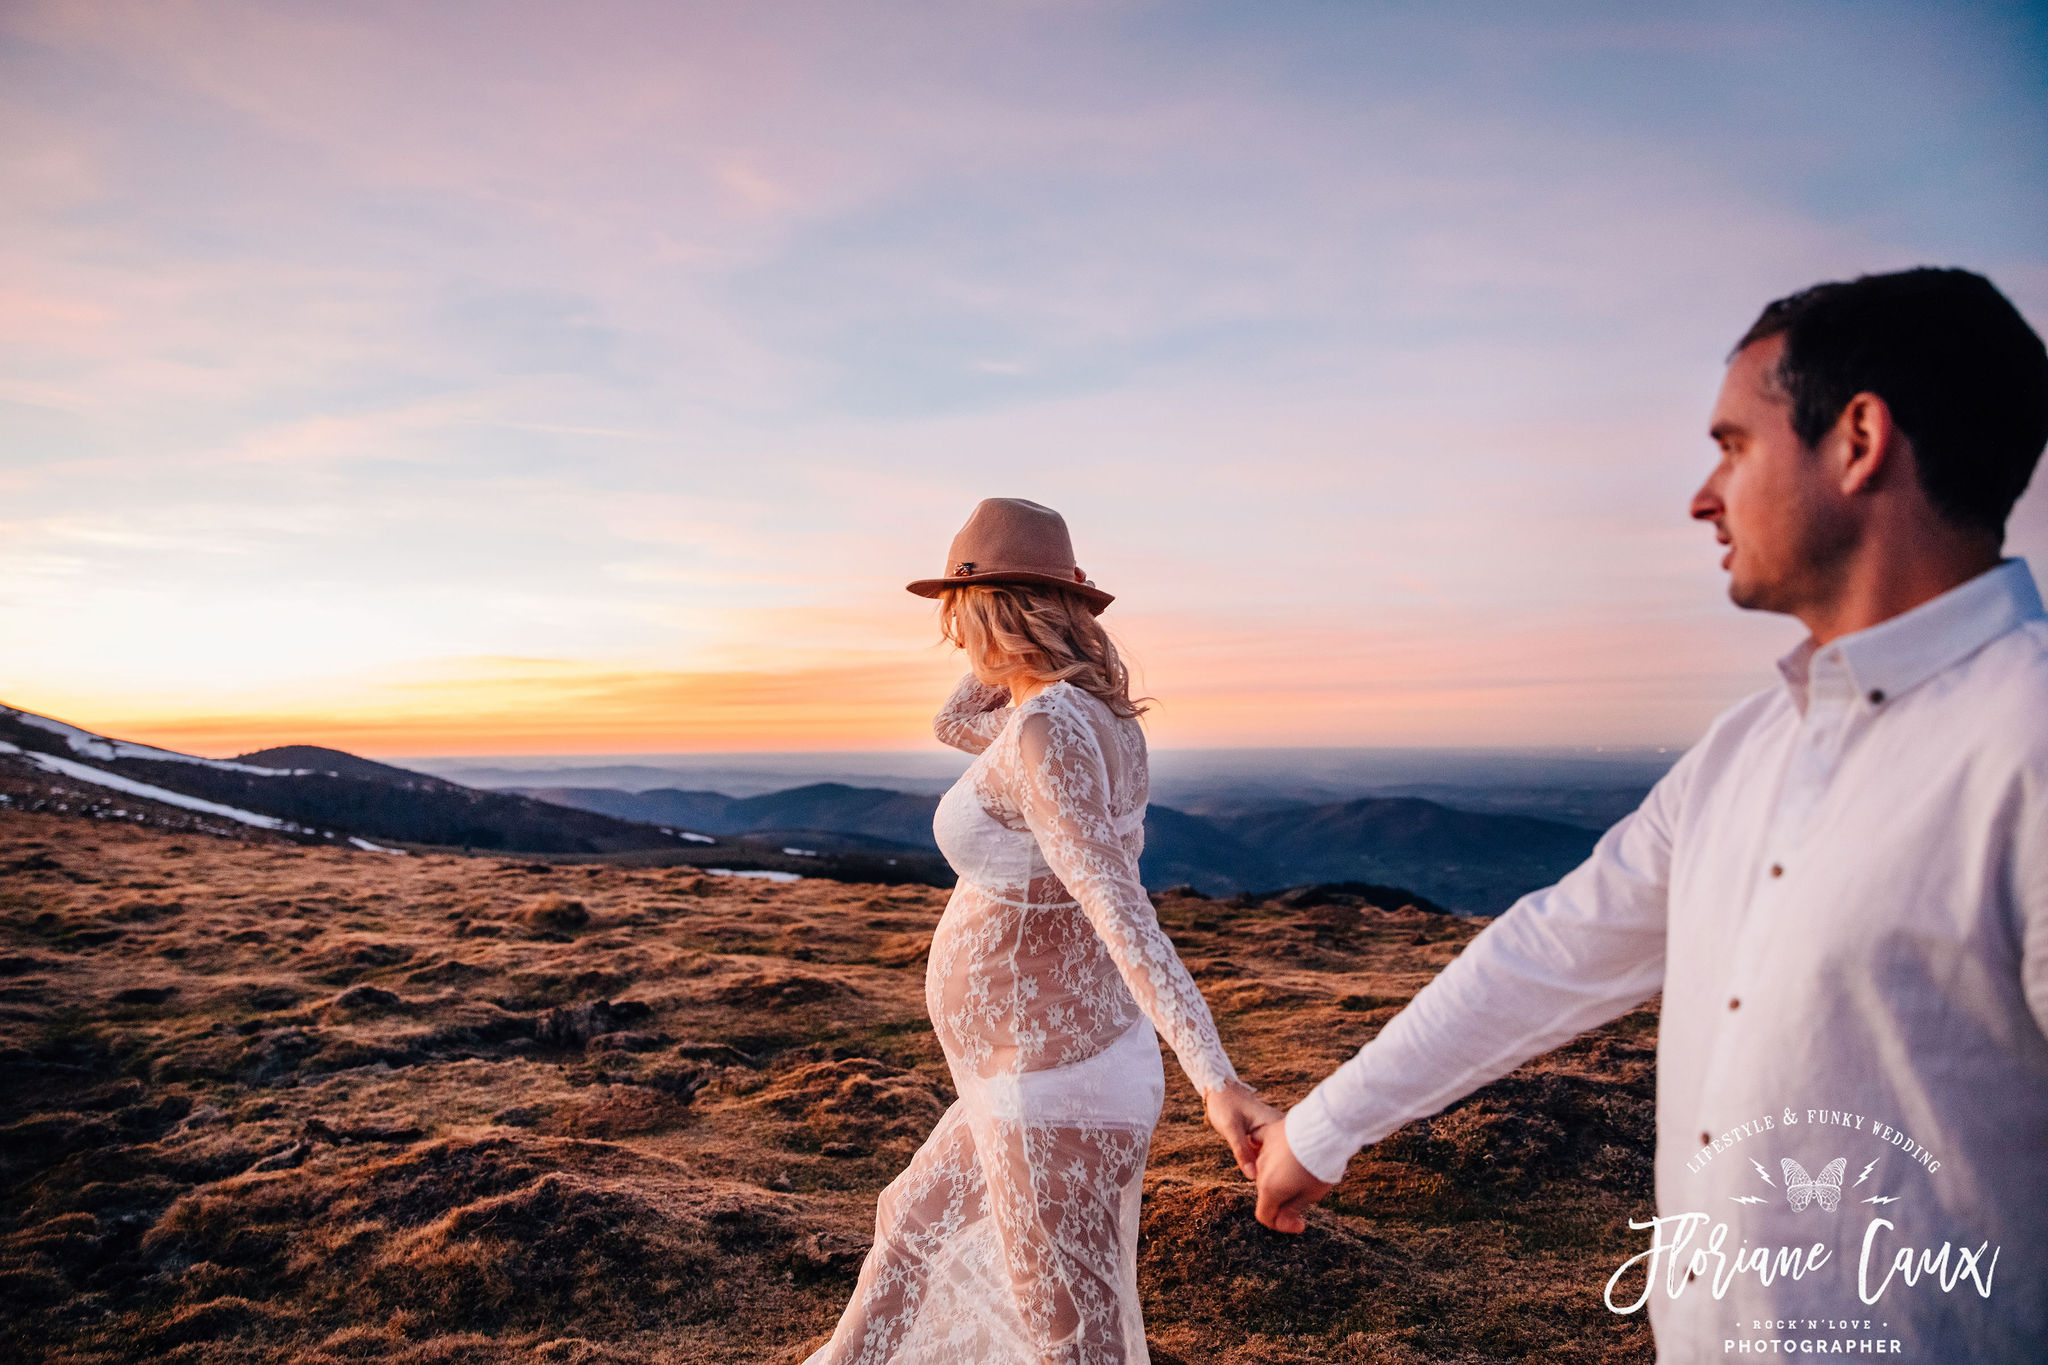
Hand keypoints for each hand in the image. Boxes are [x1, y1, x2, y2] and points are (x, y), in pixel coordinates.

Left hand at [1204, 1081, 1284, 1179]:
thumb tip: (1253, 1177)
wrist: (1219, 1090)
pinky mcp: (1266, 1137)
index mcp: (1277, 1124)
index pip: (1286, 1155)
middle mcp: (1280, 1129)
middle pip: (1282, 1159)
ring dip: (1267, 1168)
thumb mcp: (1231, 1128)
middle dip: (1273, 1172)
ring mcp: (1274, 1134)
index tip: (1269, 1185)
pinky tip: (1254, 1169)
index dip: (1279, 1173)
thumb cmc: (1225, 1105)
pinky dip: (1261, 1162)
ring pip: (1274, 1159)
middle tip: (1264, 1185)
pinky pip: (1267, 1155)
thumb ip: (1241, 1151)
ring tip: (1262, 1180)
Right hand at [1252, 1117, 1337, 1233]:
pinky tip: (1290, 1155)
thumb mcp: (1311, 1194)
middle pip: (1267, 1192)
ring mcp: (1263, 1150)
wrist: (1323, 1129)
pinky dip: (1277, 1156)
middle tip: (1306, 1199)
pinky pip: (1268, 1149)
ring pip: (1268, 1170)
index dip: (1281, 1225)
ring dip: (1281, 1177)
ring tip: (1305, 1173)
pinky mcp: (1269, 1133)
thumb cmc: (1320, 1165)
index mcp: (1269, 1189)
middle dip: (1283, 1200)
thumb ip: (1292, 1210)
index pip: (1265, 1215)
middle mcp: (1261, 1169)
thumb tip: (1283, 1221)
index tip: (1299, 1223)